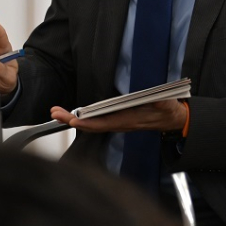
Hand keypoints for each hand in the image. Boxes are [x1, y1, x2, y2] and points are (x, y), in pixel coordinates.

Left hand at [50, 99, 186, 133]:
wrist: (171, 120)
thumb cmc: (168, 111)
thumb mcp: (168, 106)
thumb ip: (164, 104)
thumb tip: (161, 101)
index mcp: (129, 120)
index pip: (105, 123)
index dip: (89, 122)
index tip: (74, 119)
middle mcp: (120, 124)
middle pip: (91, 125)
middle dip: (72, 119)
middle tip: (54, 112)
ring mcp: (117, 122)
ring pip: (91, 123)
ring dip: (73, 118)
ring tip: (56, 112)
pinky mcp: (116, 119)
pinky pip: (96, 120)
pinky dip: (82, 117)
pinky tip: (72, 113)